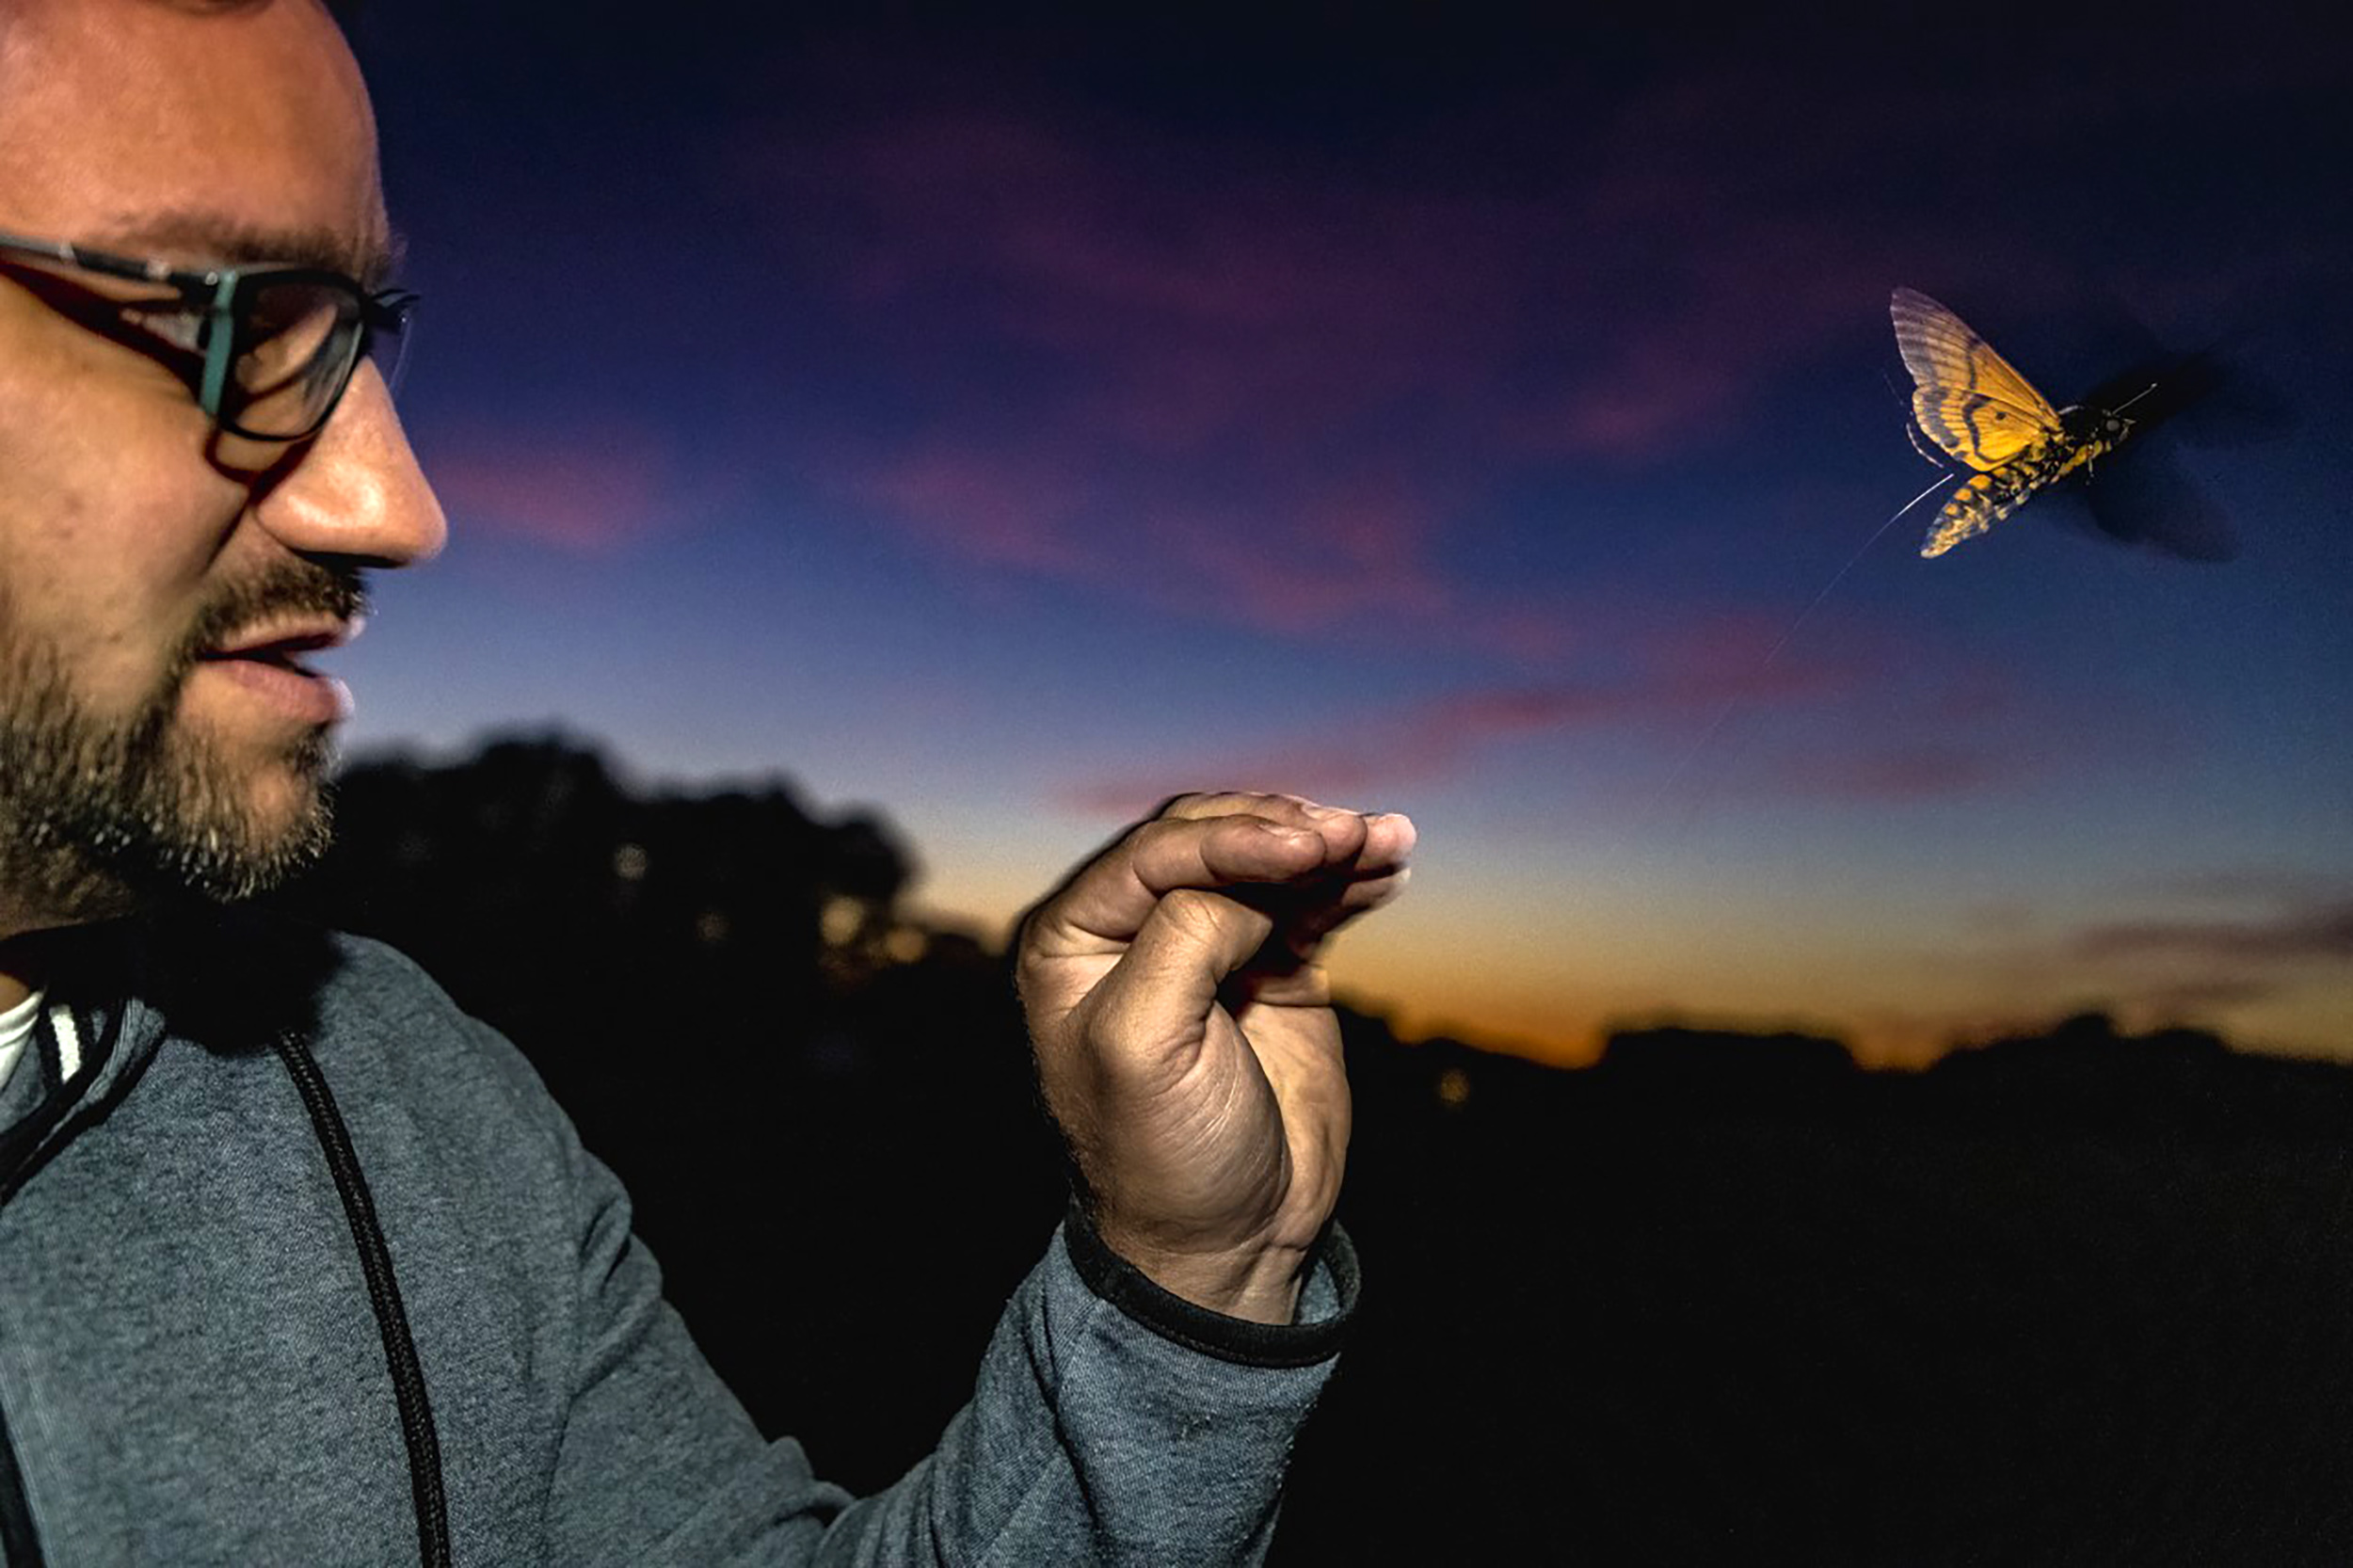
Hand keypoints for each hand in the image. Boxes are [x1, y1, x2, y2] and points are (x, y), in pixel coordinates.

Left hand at [1016, 792, 1415, 1323]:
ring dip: (1331, 844)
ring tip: (1387, 838)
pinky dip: (1351, 881)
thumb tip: (1249, 884)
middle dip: (1285, 831)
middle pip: (1214, 841)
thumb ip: (1184, 939)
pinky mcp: (1270, 970)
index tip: (1304, 847)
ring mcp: (1208, 947)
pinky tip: (1390, 863)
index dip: (1232, 839)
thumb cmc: (1161, 1155)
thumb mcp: (1142, 1045)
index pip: (1155, 854)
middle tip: (1349, 835)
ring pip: (1270, 864)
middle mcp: (1135, 931)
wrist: (1228, 1242)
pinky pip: (1311, 904)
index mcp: (1074, 940)